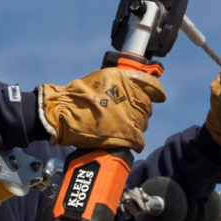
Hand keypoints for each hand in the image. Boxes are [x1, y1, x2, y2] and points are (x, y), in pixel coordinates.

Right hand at [37, 68, 165, 152]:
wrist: (61, 112)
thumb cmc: (76, 97)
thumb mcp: (100, 78)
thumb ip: (120, 80)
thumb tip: (136, 85)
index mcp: (122, 78)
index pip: (149, 84)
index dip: (156, 91)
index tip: (160, 96)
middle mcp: (127, 94)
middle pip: (146, 105)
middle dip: (141, 110)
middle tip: (128, 114)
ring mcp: (127, 115)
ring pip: (143, 122)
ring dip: (136, 125)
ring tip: (122, 127)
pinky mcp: (124, 133)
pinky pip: (139, 139)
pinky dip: (136, 142)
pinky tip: (130, 142)